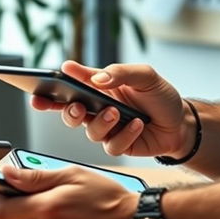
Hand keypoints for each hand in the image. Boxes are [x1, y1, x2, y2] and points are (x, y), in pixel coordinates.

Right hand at [31, 60, 190, 156]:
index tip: (37, 89)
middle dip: (66, 112)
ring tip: (116, 112)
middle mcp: (97, 108)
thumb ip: (120, 73)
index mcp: (97, 87)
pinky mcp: (119, 145)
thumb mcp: (144, 75)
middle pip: (69, 113)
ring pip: (89, 132)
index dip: (49, 88)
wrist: (182, 122)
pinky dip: (124, 135)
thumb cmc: (159, 95)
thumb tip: (96, 78)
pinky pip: (111, 146)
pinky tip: (136, 124)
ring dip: (101, 122)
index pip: (68, 86)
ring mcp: (107, 128)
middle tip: (76, 108)